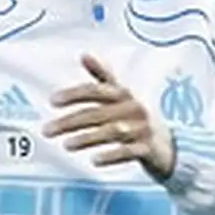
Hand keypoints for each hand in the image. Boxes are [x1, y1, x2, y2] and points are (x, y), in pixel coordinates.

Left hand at [42, 53, 175, 179]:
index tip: (52, 102)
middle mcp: (133, 109)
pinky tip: (94, 160)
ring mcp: (142, 129)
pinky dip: (112, 155)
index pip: (96, 91)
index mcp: (124, 95)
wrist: (168, 146)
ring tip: (66, 145)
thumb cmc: (137, 118)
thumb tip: (84, 54)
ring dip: (88, 138)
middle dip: (71, 122)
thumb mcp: (122, 96)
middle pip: (98, 113)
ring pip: (112, 132)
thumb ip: (103, 76)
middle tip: (47, 130)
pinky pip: (129, 152)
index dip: (74, 95)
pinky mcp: (147, 149)